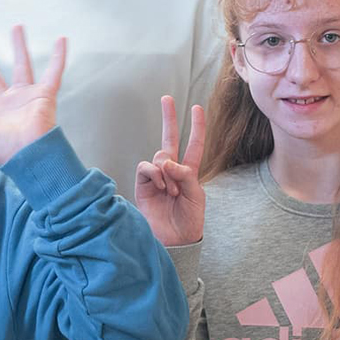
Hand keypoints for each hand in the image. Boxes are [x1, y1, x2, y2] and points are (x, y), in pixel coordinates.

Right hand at [134, 96, 205, 246]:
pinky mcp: (142, 185)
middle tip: (166, 98)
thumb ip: (185, 175)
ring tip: (172, 192)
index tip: (197, 108)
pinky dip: (155, 174)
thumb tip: (167, 161)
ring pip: (159, 156)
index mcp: (189, 173)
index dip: (197, 127)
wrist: (174, 241)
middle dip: (168, 118)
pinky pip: (146, 168)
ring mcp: (156, 178)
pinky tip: (161, 188)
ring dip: (167, 172)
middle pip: (170, 139)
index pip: (194, 145)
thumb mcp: (196, 197)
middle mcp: (171, 171)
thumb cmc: (189, 221)